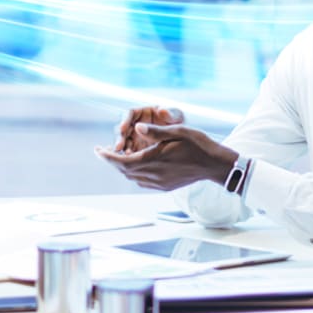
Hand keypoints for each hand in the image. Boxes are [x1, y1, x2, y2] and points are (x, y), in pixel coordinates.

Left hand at [94, 122, 238, 190]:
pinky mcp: (165, 186)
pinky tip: (137, 164)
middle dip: (112, 161)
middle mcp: (154, 174)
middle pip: (124, 170)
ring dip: (123, 167)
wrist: (215, 165)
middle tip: (104, 151)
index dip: (107, 157)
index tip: (97, 150)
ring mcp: (159, 183)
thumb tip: (136, 126)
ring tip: (119, 156)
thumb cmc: (199, 144)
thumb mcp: (178, 131)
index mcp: (154, 160)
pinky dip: (135, 173)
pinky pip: (142, 181)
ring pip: (133, 177)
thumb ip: (155, 131)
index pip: (122, 161)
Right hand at [112, 106, 183, 152]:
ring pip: (124, 143)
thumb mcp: (177, 117)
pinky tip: (133, 164)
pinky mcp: (137, 150)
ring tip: (128, 157)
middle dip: (120, 139)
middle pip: (123, 131)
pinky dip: (131, 159)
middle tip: (118, 147)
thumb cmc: (181, 123)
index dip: (124, 120)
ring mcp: (135, 138)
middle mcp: (135, 125)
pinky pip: (131, 154)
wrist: (186, 139)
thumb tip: (161, 111)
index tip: (123, 128)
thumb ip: (170, 114)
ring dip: (123, 150)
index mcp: (142, 113)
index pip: (129, 114)